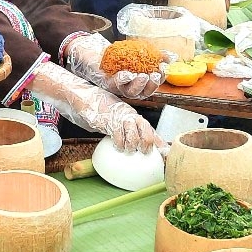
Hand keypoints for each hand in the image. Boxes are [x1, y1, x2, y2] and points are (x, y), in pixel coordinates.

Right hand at [28, 62, 163, 153]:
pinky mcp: (107, 119)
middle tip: (144, 152)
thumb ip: (128, 133)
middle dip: (147, 143)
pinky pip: (117, 132)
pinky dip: (118, 141)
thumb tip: (139, 149)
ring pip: (132, 131)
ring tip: (129, 150)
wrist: (85, 98)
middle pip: (145, 129)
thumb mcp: (117, 123)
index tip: (166, 153)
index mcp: (133, 115)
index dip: (158, 141)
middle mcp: (129, 114)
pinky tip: (117, 145)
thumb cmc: (102, 112)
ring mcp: (118, 115)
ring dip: (132, 144)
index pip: (149, 129)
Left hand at [64, 33, 163, 99]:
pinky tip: (126, 73)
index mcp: (139, 83)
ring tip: (141, 75)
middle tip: (154, 75)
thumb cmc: (120, 55)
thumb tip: (172, 57)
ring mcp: (119, 87)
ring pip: (130, 92)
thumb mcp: (139, 52)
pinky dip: (121, 80)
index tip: (164, 69)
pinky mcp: (107, 83)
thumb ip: (155, 55)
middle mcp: (130, 88)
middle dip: (151, 85)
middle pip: (143, 93)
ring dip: (137, 85)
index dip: (161, 79)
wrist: (97, 52)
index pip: (153, 84)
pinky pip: (114, 85)